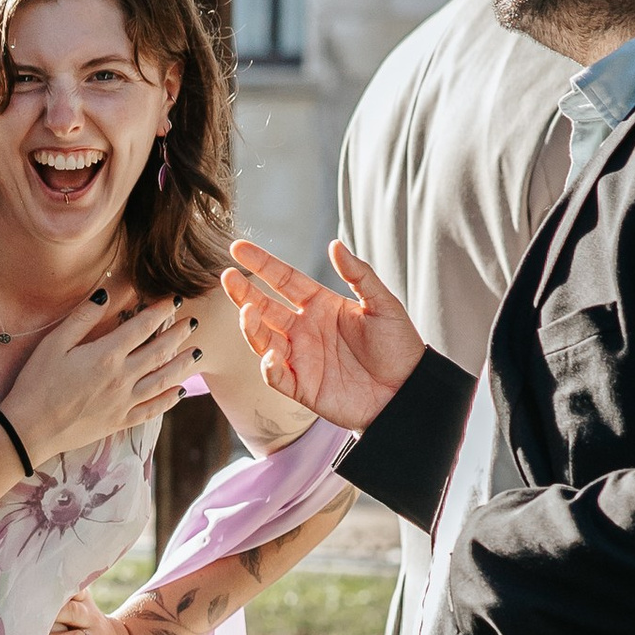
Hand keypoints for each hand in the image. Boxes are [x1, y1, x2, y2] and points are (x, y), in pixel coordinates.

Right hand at [0, 291, 198, 468]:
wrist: (29, 430)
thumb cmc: (36, 383)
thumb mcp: (54, 344)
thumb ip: (82, 318)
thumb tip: (105, 293)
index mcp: (106, 355)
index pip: (142, 327)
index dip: (161, 311)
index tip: (174, 300)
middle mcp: (121, 378)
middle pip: (159, 352)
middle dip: (179, 334)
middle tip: (193, 322)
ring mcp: (123, 403)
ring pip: (163, 380)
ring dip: (183, 365)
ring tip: (197, 352)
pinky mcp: (119, 422)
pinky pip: (152, 410)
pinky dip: (168, 400)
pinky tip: (179, 392)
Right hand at [223, 235, 422, 433]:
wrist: (407, 390)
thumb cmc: (398, 345)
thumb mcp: (382, 304)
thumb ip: (359, 274)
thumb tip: (335, 244)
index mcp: (321, 305)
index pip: (283, 279)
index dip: (261, 264)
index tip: (238, 248)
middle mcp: (305, 329)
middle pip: (264, 307)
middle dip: (244, 293)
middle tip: (227, 276)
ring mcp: (301, 357)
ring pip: (263, 339)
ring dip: (251, 326)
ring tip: (247, 310)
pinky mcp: (302, 387)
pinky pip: (276, 375)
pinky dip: (269, 366)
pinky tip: (272, 353)